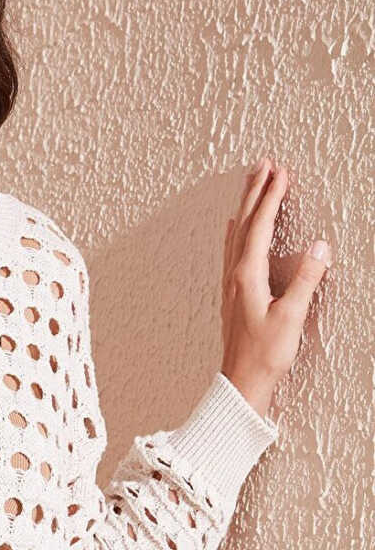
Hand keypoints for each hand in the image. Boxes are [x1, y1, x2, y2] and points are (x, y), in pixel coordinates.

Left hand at [220, 156, 331, 417]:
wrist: (240, 385)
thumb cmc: (264, 356)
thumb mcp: (290, 318)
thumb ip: (306, 280)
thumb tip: (319, 246)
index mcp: (247, 275)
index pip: (260, 226)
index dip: (271, 197)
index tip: (281, 172)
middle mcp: (234, 275)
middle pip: (244, 223)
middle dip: (254, 191)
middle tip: (263, 163)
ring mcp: (230, 284)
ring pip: (236, 234)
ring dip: (245, 206)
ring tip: (252, 183)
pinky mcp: (231, 295)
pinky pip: (232, 250)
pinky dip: (236, 231)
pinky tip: (234, 228)